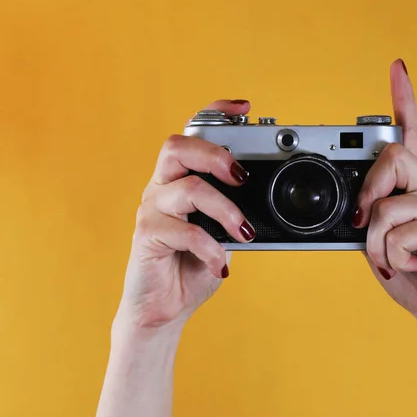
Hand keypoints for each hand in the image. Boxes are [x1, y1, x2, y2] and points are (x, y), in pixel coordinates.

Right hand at [116, 100, 255, 328]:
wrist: (164, 308)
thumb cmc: (192, 267)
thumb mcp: (224, 236)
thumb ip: (237, 215)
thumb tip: (270, 205)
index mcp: (181, 181)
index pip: (192, 135)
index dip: (214, 114)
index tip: (244, 108)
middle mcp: (163, 188)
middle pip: (178, 147)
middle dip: (216, 154)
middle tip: (242, 176)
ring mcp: (152, 210)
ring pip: (189, 189)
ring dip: (226, 210)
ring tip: (244, 233)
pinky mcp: (146, 236)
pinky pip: (184, 231)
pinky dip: (210, 248)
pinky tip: (220, 264)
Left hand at [353, 60, 416, 331]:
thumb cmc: (412, 273)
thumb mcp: (378, 241)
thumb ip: (368, 215)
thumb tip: (351, 205)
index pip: (411, 136)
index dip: (403, 101)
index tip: (397, 70)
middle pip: (391, 157)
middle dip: (367, 193)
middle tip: (362, 222)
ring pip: (383, 206)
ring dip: (375, 243)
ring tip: (395, 259)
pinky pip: (394, 234)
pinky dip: (391, 258)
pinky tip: (415, 265)